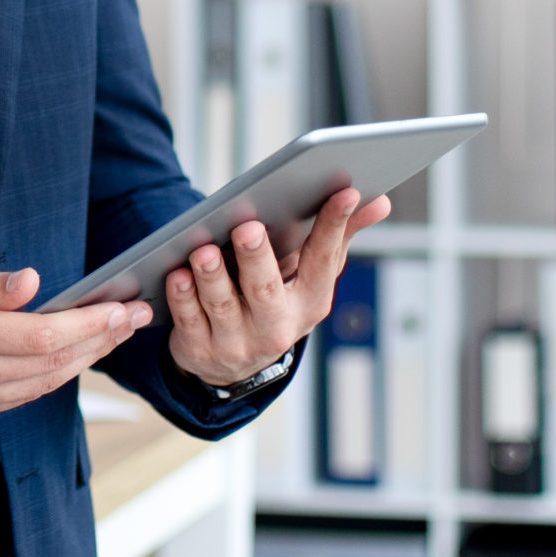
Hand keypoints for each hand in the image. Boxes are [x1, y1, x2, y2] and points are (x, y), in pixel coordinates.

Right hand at [0, 259, 153, 421]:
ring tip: (113, 336)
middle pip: (53, 364)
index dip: (90, 323)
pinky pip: (21, 396)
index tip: (121, 307)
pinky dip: (54, 377)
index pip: (43, 335)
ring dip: (85, 361)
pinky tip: (71, 358)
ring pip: (42, 385)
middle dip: (101, 341)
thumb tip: (33, 284)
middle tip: (135, 319)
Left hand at [165, 189, 392, 386]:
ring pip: (222, 306)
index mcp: (311, 302)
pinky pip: (189, 321)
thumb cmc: (276, 299)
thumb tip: (379, 201)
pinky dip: (182, 297)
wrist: (234, 364)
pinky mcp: (200, 350)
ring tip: (203, 250)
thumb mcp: (308, 276)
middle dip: (256, 258)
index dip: (335, 226)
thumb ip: (338, 237)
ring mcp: (237, 343)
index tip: (344, 191)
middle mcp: (277, 327)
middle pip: (265, 290)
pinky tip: (176, 274)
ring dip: (211, 276)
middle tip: (247, 227)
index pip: (325, 261)